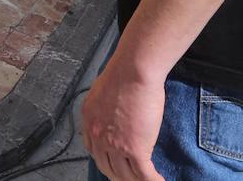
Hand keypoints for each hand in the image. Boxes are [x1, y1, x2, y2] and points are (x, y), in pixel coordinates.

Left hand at [81, 55, 166, 180]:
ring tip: (147, 179)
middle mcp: (98, 136)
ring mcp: (115, 145)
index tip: (114, 164)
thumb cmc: (124, 74)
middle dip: (119, 175)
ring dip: (136, 180)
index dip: (105, 160)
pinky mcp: (135, 149)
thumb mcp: (102, 92)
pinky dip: (153, 180)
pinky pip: (144, 174)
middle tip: (130, 177)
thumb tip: (112, 114)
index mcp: (89, 121)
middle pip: (107, 167)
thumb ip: (104, 108)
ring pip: (126, 175)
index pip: (93, 151)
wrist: (133, 72)